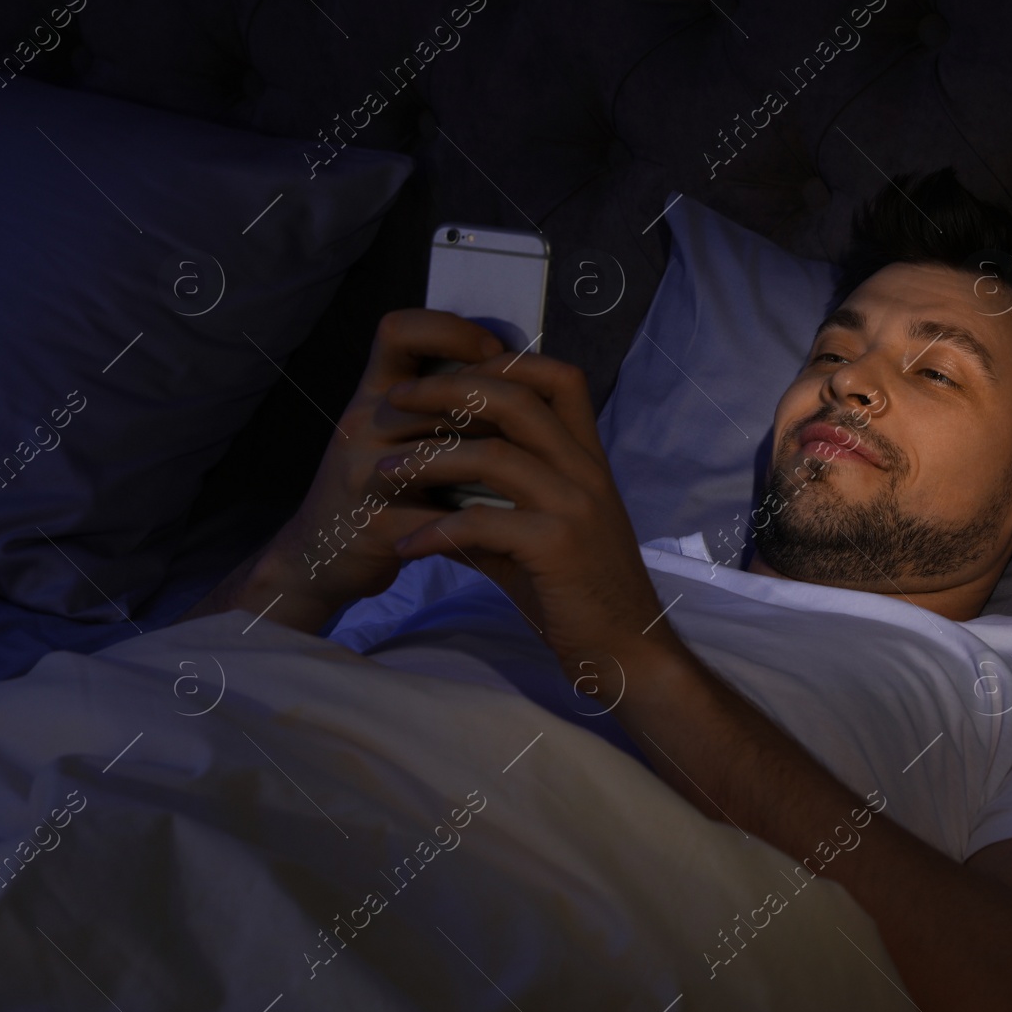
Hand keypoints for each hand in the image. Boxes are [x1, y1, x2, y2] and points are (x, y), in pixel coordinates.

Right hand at [259, 308, 507, 613]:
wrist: (318, 556)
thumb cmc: (377, 486)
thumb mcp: (394, 431)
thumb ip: (439, 400)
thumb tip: (511, 365)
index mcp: (372, 393)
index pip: (398, 331)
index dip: (449, 330)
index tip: (492, 351)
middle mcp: (361, 424)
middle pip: (436, 395)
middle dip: (493, 408)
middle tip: (533, 424)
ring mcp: (362, 474)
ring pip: (440, 454)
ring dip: (493, 463)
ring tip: (527, 474)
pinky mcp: (374, 524)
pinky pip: (441, 516)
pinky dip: (482, 521)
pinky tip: (511, 524)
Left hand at [377, 351, 678, 673]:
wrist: (626, 650)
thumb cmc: (580, 593)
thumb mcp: (544, 533)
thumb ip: (500, 500)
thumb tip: (436, 484)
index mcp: (588, 459)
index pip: (559, 378)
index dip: (501, 361)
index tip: (445, 375)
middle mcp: (586, 471)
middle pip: (516, 398)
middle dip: (447, 390)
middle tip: (396, 401)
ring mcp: (575, 506)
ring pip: (493, 455)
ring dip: (428, 459)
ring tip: (385, 473)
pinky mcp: (557, 547)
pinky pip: (480, 523)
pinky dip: (434, 530)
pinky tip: (406, 546)